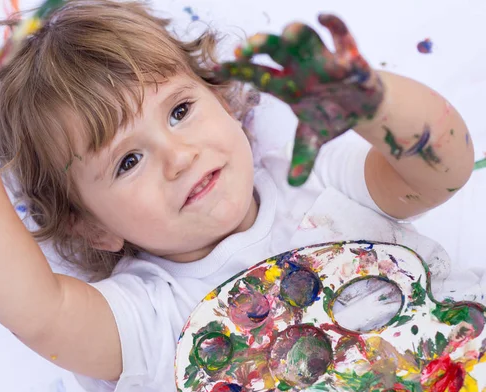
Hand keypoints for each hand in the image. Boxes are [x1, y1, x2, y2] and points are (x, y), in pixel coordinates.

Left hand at [216, 14, 383, 185]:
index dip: (239, 71)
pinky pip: (342, 36)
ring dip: (297, 36)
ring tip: (287, 34)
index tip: (218, 68)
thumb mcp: (313, 139)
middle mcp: (300, 69)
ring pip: (305, 41)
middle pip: (275, 52)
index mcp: (286, 86)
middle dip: (260, 47)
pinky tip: (324, 18)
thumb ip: (302, 159)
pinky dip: (335, 27)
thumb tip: (292, 184)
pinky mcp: (348, 56)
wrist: (361, 106)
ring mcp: (322, 60)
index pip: (257, 76)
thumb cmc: (331, 116)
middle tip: (243, 48)